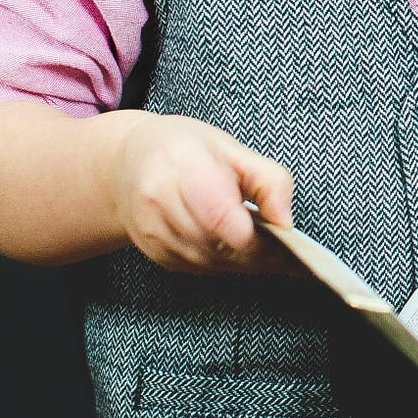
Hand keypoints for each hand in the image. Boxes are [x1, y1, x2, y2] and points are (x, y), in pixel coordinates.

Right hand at [106, 112, 297, 275]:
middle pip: (218, 245)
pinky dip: (224, 263)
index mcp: (182, 165)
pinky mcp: (153, 252)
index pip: (221, 217)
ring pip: (210, 263)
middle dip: (258, 255)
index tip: (288, 245)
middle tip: (289, 254)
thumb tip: (287, 222)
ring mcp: (151, 231)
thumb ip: (269, 181)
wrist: (129, 162)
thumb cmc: (187, 149)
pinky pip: (198, 268)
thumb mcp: (233, 148)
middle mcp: (159, 201)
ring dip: (243, 263)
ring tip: (269, 252)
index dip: (257, 240)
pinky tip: (238, 250)